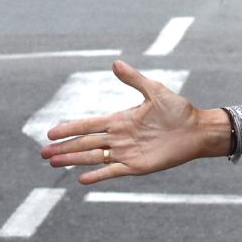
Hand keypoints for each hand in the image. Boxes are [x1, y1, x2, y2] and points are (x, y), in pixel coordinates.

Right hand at [39, 60, 214, 184]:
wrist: (198, 130)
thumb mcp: (155, 91)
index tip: (50, 132)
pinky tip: (82, 178)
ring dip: (74, 160)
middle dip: (64, 147)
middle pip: (85, 143)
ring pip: (93, 157)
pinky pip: (113, 171)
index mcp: (119, 120)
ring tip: (53, 163)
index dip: (69, 128)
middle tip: (43, 152)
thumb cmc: (179, 110)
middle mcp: (119, 137)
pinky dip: (98, 175)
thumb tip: (115, 62)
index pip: (88, 125)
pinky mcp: (137, 166)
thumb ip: (134, 79)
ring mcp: (126, 152)